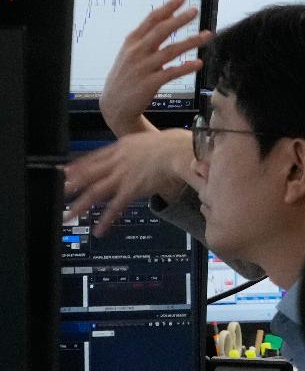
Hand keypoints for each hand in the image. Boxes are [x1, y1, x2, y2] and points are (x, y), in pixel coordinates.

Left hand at [63, 126, 196, 235]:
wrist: (180, 150)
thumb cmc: (173, 144)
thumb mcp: (150, 140)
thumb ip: (138, 149)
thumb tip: (137, 153)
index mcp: (122, 147)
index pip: (94, 157)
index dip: (78, 166)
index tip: (66, 172)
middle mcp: (118, 161)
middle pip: (88, 174)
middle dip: (72, 184)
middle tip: (59, 192)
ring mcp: (122, 175)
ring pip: (95, 192)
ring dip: (80, 205)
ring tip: (69, 215)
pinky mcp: (131, 189)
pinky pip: (115, 207)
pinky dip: (106, 220)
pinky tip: (98, 230)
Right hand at [100, 0, 212, 135]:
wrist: (114, 105)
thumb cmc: (126, 74)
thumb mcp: (130, 52)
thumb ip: (147, 36)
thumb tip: (168, 16)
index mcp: (132, 42)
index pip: (151, 20)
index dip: (167, 7)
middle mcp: (136, 52)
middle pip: (161, 31)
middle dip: (179, 20)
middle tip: (195, 10)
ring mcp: (142, 68)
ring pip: (170, 51)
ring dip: (190, 42)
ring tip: (207, 35)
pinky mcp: (149, 84)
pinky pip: (171, 73)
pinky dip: (185, 67)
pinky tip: (198, 63)